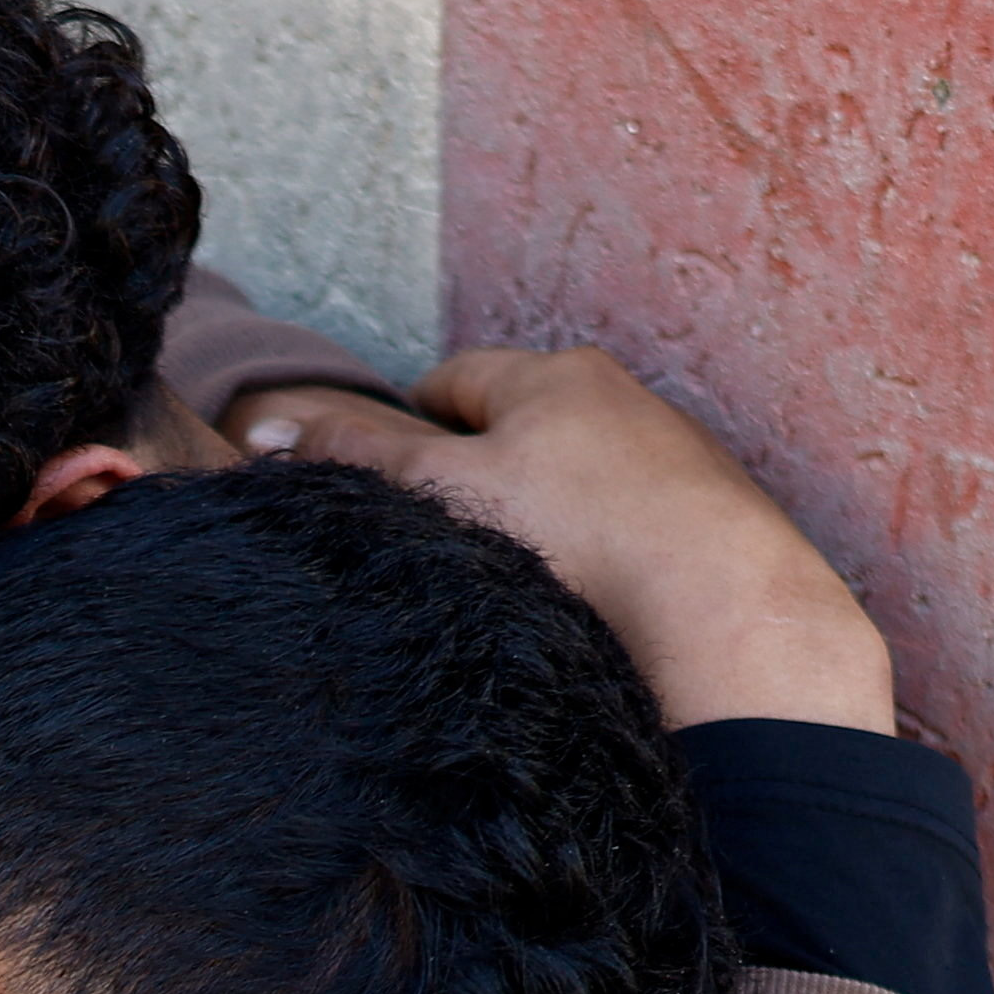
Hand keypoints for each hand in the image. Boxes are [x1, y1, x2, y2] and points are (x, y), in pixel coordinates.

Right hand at [227, 351, 896, 735]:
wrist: (730, 617)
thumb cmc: (584, 540)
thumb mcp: (450, 491)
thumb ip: (363, 458)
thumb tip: (263, 430)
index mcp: (555, 376)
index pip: (451, 382)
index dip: (406, 430)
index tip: (386, 488)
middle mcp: (622, 403)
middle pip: (516, 430)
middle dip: (474, 476)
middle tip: (442, 544)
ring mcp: (672, 464)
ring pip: (572, 482)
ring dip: (536, 521)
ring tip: (512, 586)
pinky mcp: (706, 528)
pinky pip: (622, 531)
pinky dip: (594, 559)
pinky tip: (583, 610)